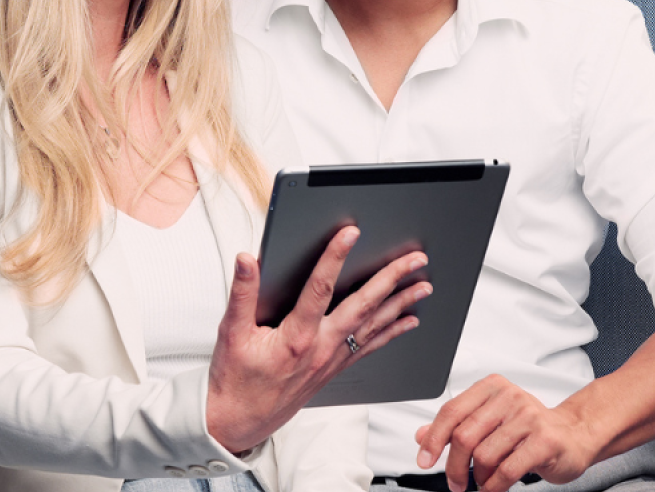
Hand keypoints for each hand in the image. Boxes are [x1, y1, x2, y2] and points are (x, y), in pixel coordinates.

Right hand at [206, 226, 431, 452]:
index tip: (350, 234)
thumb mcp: (231, 333)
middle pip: (363, 305)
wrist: (241, 420)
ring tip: (423, 285)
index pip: (320, 287)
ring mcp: (332, 360)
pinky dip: (392, 332)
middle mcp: (321, 348)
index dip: (335, 257)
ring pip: (374, 326)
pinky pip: (370, 347)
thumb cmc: (235, 380)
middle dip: (391, 278)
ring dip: (401, 303)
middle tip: (415, 259)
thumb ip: (242, 293)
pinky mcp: (334, 368)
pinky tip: (408, 320)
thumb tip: (247, 260)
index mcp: (296, 336)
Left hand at [415, 375, 597, 491]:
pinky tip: (493, 488)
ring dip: (478, 477)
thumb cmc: (530, 428)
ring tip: (482, 482)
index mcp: (492, 387)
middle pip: (464, 435)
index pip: (451, 412)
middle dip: (454, 466)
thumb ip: (457, 426)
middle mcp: (510, 397)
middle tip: (455, 483)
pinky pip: (507, 470)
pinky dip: (494, 486)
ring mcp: (529, 417)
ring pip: (484, 455)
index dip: (434, 439)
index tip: (425, 460)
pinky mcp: (544, 440)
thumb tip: (422, 436)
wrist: (574, 434)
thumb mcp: (491, 420)